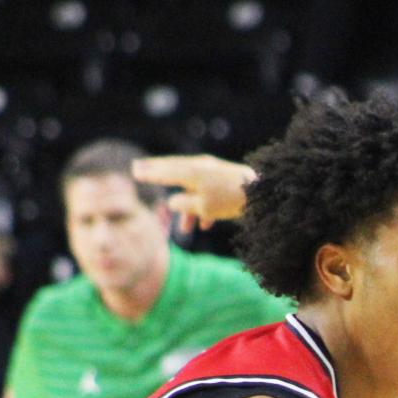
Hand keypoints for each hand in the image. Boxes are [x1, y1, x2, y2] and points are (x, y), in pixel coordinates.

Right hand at [131, 154, 255, 232]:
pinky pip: (210, 196)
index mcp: (192, 171)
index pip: (164, 170)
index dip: (149, 173)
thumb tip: (173, 202)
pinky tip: (207, 227)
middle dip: (158, 175)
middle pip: (175, 171)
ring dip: (189, 211)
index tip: (135, 171)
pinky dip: (206, 211)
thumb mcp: (200, 206)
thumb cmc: (228, 200)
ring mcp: (215, 174)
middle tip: (139, 169)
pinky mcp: (227, 183)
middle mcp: (201, 168)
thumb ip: (182, 205)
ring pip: (193, 189)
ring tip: (184, 229)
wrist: (262, 195)